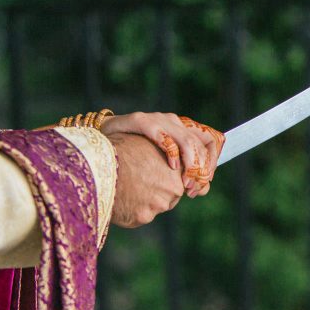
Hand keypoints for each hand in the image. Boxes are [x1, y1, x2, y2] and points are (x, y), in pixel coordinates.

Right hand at [101, 112, 224, 197]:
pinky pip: (163, 135)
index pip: (211, 142)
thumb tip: (203, 189)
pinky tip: (171, 166)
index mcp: (181, 130)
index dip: (212, 164)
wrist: (97, 147)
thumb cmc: (128, 160)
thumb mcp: (158, 168)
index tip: (204, 184)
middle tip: (193, 189)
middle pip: (201, 142)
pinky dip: (171, 152)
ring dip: (190, 164)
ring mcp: (158, 120)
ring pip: (187, 140)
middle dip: (201, 168)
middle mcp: (172, 121)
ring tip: (185, 184)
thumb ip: (180, 175)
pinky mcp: (141, 121)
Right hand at [107, 132, 184, 227]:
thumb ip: (164, 155)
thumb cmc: (121, 149)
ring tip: (127, 189)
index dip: (165, 178)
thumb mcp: (149, 145)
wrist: (99, 165)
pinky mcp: (142, 218)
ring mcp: (157, 206)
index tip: (152, 175)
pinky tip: (120, 199)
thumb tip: (170, 156)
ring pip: (155, 207)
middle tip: (139, 183)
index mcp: (177, 171)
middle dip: (157, 192)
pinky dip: (132, 211)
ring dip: (145, 202)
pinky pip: (140, 216)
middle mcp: (172, 190)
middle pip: (169, 196)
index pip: (179, 181)